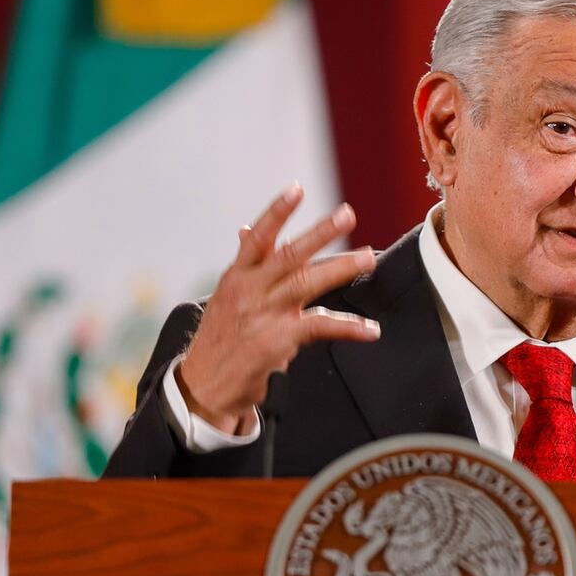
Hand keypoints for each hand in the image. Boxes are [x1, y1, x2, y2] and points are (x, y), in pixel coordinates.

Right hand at [176, 183, 379, 433]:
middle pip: (288, 255)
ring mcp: (264, 315)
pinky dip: (349, 328)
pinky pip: (321, 328)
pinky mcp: (279, 341)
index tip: (296, 189)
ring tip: (369, 257)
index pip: (257, 238)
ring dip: (341, 268)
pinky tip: (371, 330)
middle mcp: (250, 291)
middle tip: (347, 214)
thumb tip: (247, 228)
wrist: (204, 386)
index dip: (277, 212)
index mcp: (237, 277)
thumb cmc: (220, 338)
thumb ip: (247, 264)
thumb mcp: (226, 296)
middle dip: (320, 233)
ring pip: (307, 283)